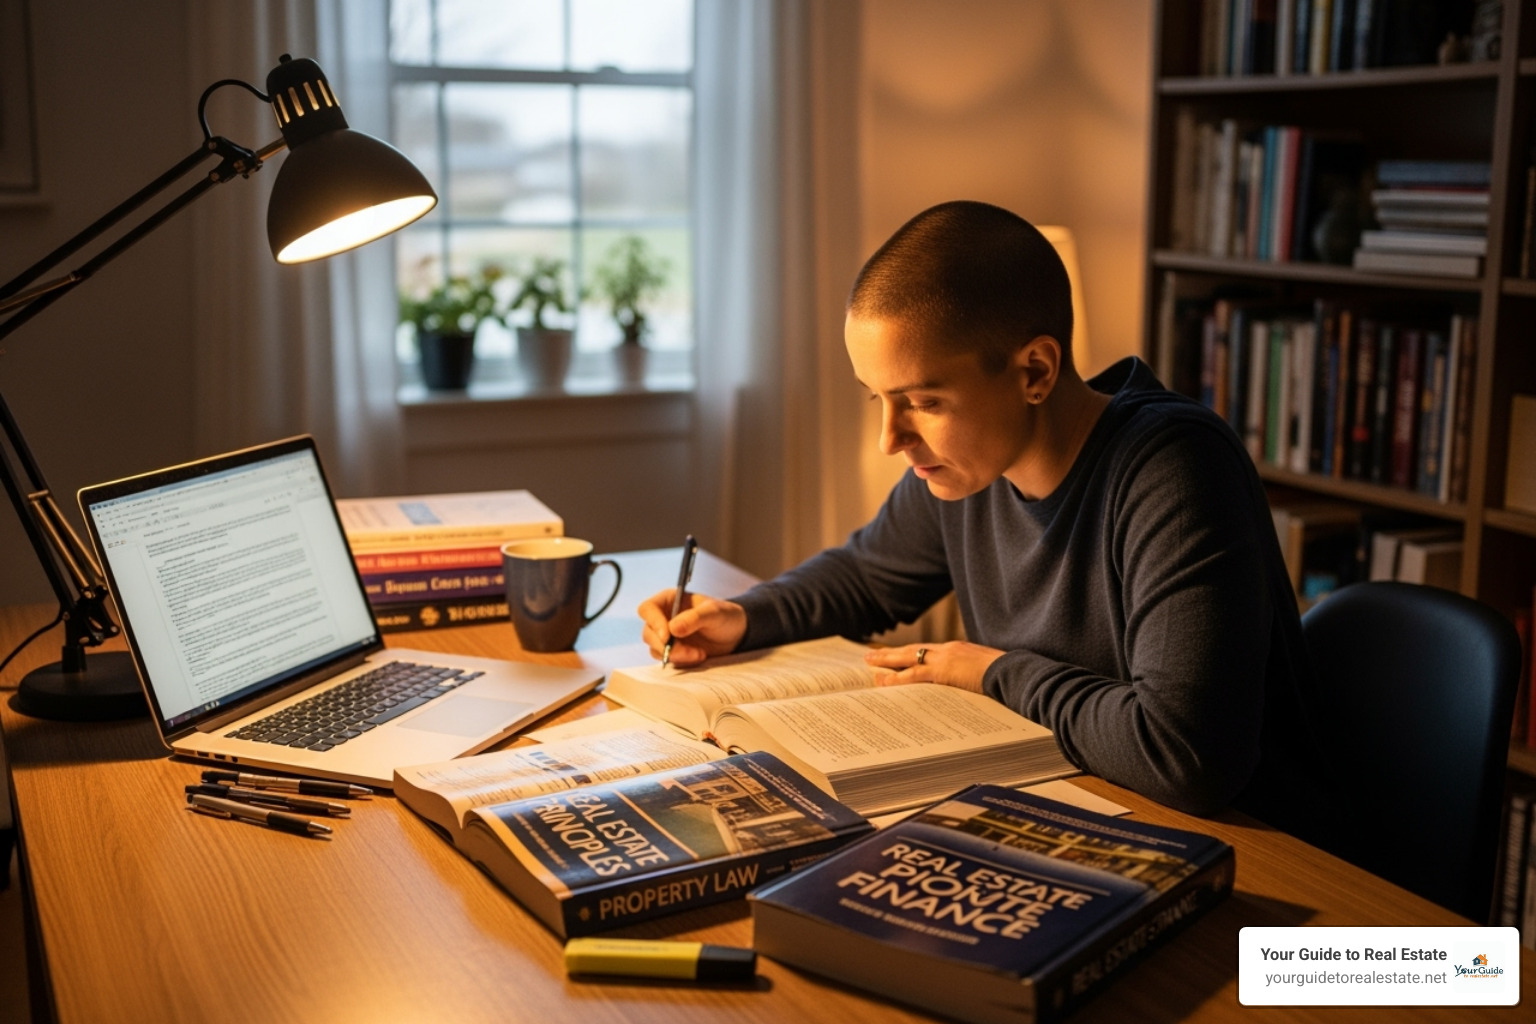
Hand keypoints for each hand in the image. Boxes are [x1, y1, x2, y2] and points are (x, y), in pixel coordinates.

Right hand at [637, 589, 746, 666]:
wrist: (737, 634)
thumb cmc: (726, 615)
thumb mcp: (714, 613)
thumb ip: (694, 618)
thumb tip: (672, 629)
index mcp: (669, 600)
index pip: (648, 609)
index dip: (653, 622)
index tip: (667, 636)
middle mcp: (664, 617)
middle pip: (648, 633)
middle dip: (666, 645)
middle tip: (689, 652)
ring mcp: (667, 636)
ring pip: (655, 649)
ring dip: (676, 655)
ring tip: (699, 654)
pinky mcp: (673, 651)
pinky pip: (668, 659)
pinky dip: (682, 661)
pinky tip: (699, 656)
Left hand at [863, 642, 1004, 693]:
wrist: (1013, 671)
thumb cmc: (1005, 674)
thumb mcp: (984, 672)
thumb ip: (970, 675)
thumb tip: (966, 686)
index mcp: (957, 649)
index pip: (926, 651)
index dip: (909, 654)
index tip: (896, 655)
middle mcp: (947, 650)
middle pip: (912, 650)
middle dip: (890, 654)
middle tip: (870, 656)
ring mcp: (944, 659)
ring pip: (908, 659)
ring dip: (887, 663)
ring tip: (870, 667)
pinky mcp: (944, 671)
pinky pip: (914, 676)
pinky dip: (898, 679)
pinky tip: (884, 682)